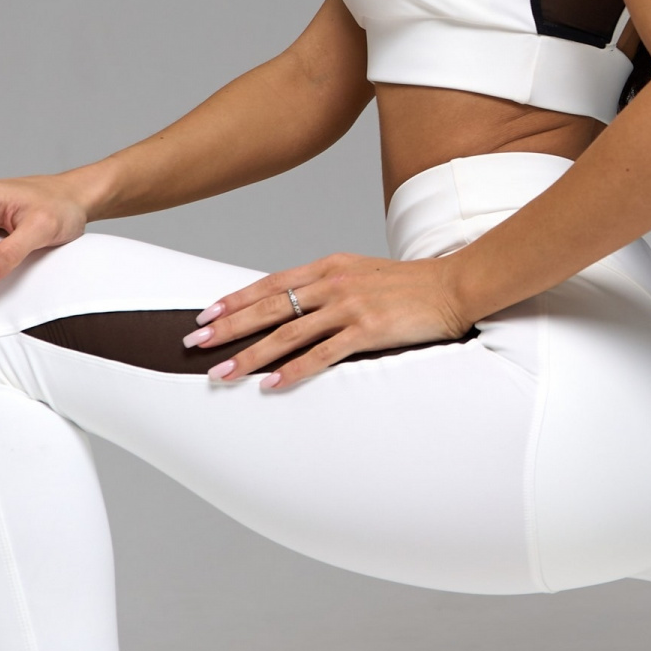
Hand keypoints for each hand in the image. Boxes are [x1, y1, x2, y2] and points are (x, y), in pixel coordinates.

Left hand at [182, 251, 477, 391]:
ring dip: (250, 354)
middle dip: (228, 327)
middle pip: (269, 307)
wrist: (455, 285)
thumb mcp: (363, 274)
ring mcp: (350, 306)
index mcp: (330, 266)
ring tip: (221, 373)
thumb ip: (330, 287)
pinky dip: (292, 371)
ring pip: (287, 333)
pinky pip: (321, 355)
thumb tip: (297, 308)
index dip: (236, 299)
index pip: (271, 282)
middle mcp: (334, 283)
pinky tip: (270, 384)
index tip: (206, 314)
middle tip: (194, 342)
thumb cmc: (411, 285)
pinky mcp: (368, 330)